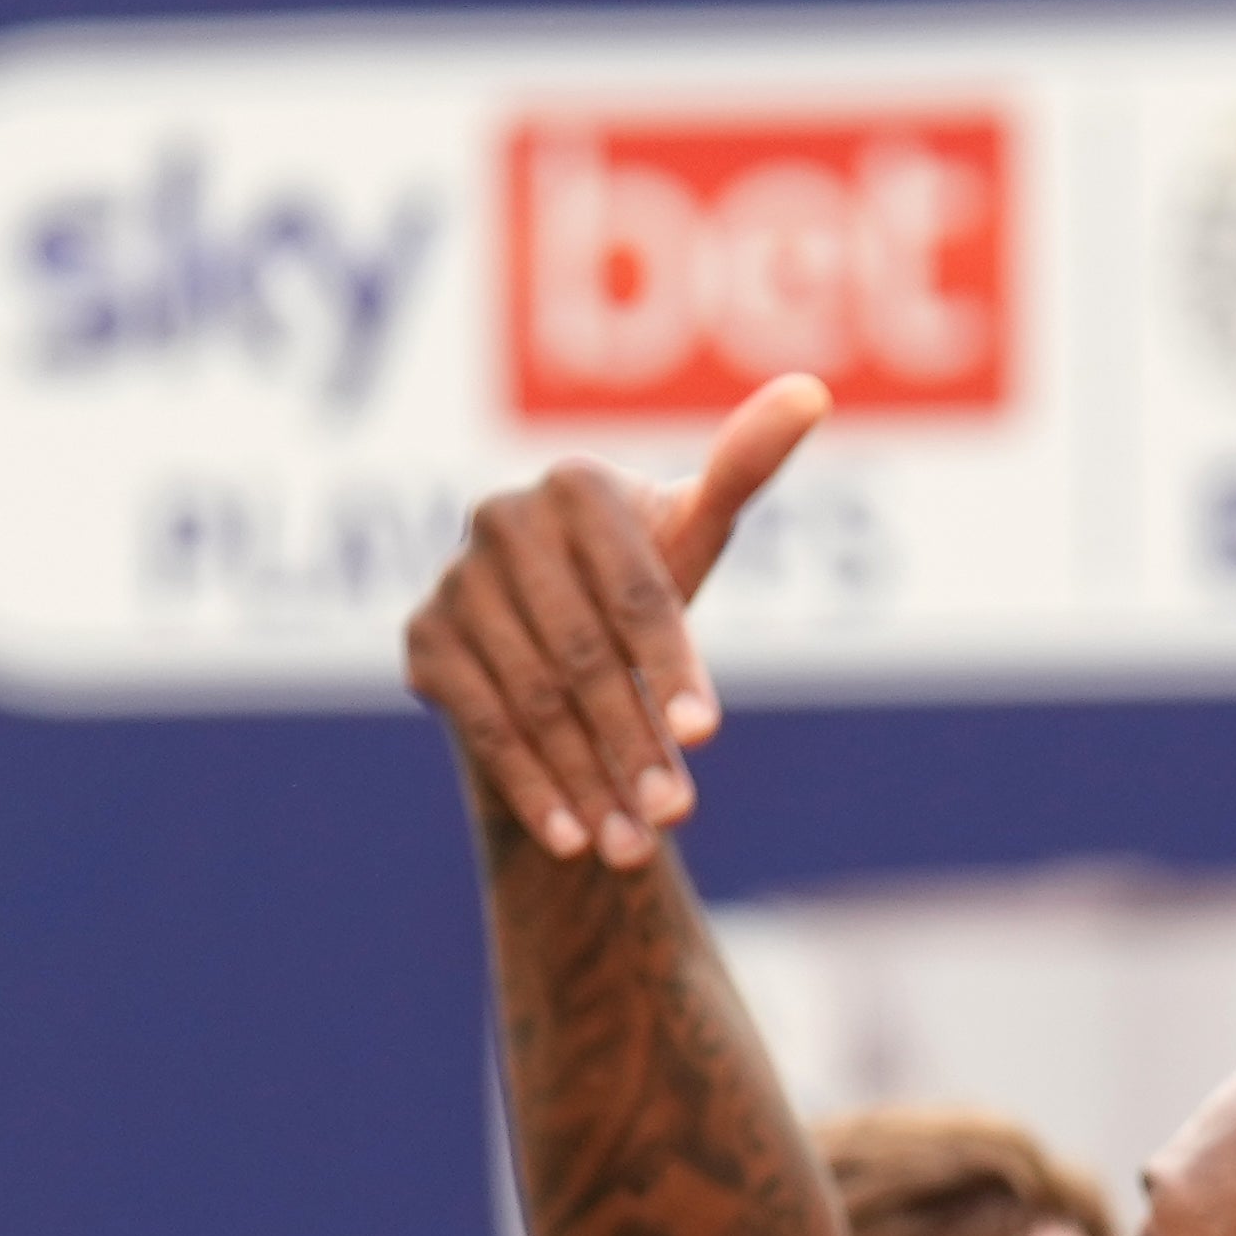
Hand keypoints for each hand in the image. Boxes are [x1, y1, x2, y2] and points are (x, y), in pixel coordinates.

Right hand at [405, 375, 824, 869]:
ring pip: (531, 697)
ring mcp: (454, 580)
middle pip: (579, 653)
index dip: (670, 664)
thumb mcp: (695, 534)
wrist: (560, 629)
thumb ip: (745, 467)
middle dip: (630, 740)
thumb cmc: (643, 577)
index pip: (632, 589)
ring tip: (635, 845)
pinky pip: (480, 722)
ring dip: (585, 778)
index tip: (707, 737)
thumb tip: (813, 391)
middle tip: (676, 812)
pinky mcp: (423, 637)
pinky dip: (530, 785)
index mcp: (575, 486)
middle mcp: (501, 519)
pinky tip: (572, 838)